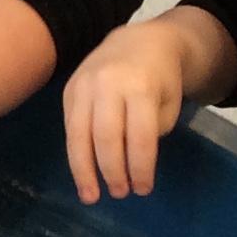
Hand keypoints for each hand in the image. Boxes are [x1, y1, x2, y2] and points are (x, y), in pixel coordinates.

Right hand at [63, 22, 191, 202]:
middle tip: (120, 194)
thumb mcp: (168, 103)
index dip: (141, 167)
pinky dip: (75, 154)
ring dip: (84, 170)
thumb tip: (128, 165)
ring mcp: (84, 85)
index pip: (140, 136)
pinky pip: (69, 128)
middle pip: (106, 137)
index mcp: (141, 87)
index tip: (143, 189)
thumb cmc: (160, 79)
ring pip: (79, 135)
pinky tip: (82, 173)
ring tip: (91, 196)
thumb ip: (150, 132)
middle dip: (112, 171)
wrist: (138, 41)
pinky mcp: (68, 90)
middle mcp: (108, 84)